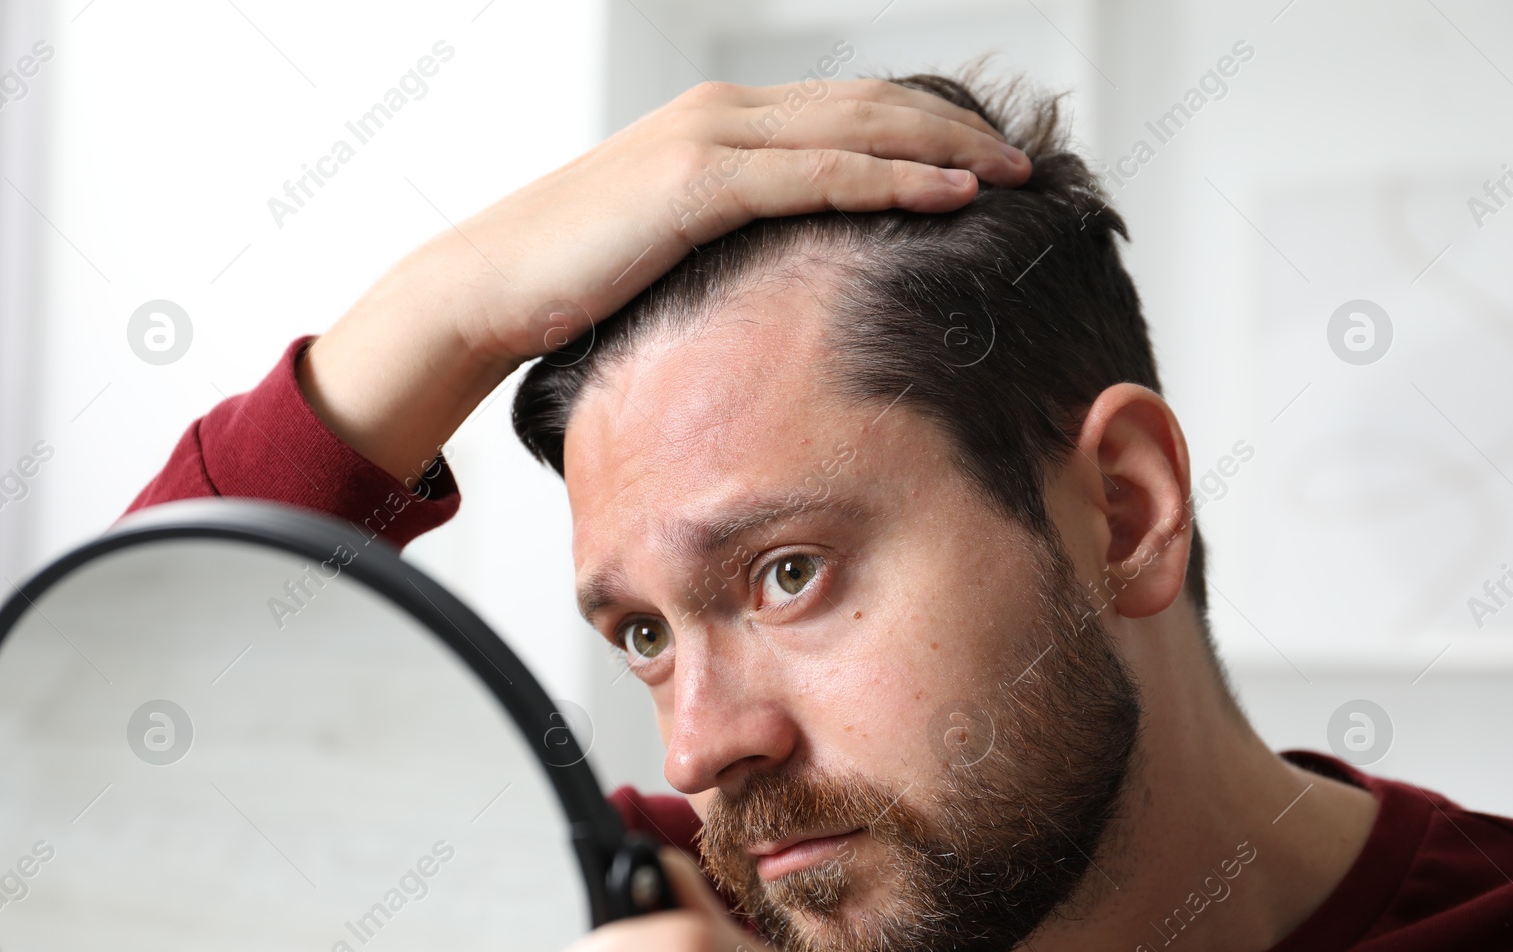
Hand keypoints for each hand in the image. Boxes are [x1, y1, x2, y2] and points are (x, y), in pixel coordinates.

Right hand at [301, 77, 1032, 483]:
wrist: (490, 284)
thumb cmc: (576, 279)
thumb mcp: (673, 247)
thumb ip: (735, 239)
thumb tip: (790, 278)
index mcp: (723, 125)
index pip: (848, 112)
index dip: (923, 130)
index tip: (983, 162)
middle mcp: (726, 114)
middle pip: (871, 106)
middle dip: (955, 131)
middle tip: (1021, 161)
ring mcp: (713, 139)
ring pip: (859, 128)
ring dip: (945, 148)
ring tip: (1010, 174)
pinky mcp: (699, 181)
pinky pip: (821, 174)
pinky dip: (894, 180)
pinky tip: (952, 196)